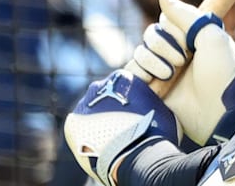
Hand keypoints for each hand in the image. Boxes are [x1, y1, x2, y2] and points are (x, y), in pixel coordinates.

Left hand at [64, 70, 181, 185]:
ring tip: (112, 140)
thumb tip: (151, 106)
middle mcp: (100, 86)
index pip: (124, 87)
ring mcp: (84, 105)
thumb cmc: (156, 133)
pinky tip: (101, 145)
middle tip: (125, 128)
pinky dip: (89, 135)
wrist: (135, 156)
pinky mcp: (72, 124)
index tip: (138, 116)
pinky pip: (81, 128)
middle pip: (106, 97)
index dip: (132, 103)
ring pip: (92, 112)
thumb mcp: (162, 109)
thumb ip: (150, 102)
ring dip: (100, 122)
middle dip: (113, 110)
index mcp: (122, 78)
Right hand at [126, 0, 234, 145]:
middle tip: (182, 61)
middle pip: (151, 33)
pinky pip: (131, 72)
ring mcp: (162, 71)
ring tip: (170, 76)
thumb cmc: (222, 74)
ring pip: (140, 52)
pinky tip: (154, 82)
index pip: (168, 19)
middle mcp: (176, 52)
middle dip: (164, 45)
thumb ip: (187, 14)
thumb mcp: (211, 36)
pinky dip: (140, 73)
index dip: (173, 27)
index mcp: (192, 37)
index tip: (188, 40)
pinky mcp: (151, 90)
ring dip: (153, 61)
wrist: (220, 115)